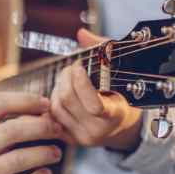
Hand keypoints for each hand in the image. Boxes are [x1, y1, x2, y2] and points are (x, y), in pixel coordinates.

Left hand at [51, 29, 142, 150]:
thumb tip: (81, 34)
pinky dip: (53, 101)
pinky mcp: (70, 139)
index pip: (94, 105)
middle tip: (72, 67)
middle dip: (65, 77)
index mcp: (115, 115)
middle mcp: (98, 131)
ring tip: (68, 79)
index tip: (80, 65)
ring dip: (58, 87)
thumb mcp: (120, 73)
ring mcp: (82, 137)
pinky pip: (51, 117)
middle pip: (67, 100)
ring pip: (56, 107)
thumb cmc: (123, 94)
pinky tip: (62, 92)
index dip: (81, 82)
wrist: (121, 128)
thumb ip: (103, 50)